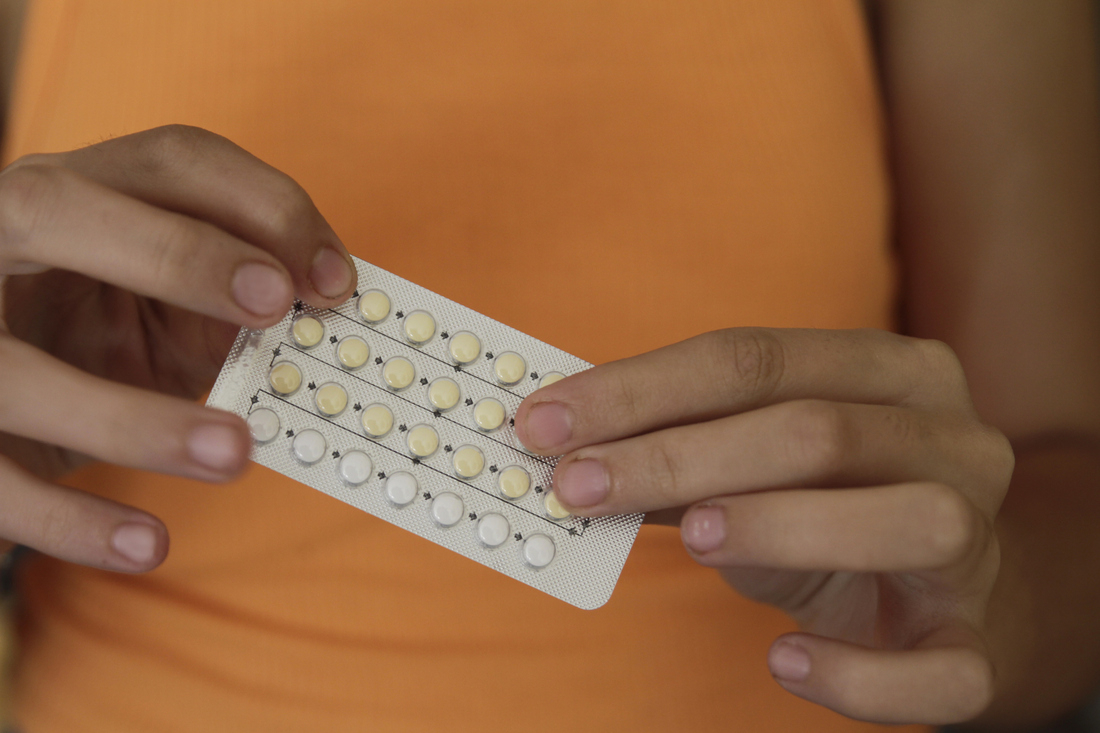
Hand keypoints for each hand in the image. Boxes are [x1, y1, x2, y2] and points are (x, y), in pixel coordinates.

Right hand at [0, 125, 355, 571]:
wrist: (7, 402)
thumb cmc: (107, 336)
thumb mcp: (174, 308)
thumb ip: (240, 307)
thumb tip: (335, 327)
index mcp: (79, 192)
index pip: (170, 161)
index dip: (260, 205)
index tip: (333, 280)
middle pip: (55, 208)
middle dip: (175, 253)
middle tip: (276, 303)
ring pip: (15, 368)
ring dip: (131, 416)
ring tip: (234, 453)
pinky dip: (69, 521)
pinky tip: (149, 546)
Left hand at [515, 328, 1013, 723]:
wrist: (941, 589)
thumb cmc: (829, 506)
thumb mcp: (755, 462)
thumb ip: (681, 450)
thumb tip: (567, 447)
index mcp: (893, 371)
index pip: (756, 357)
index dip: (640, 388)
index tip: (546, 421)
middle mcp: (953, 440)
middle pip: (817, 430)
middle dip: (679, 454)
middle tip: (577, 485)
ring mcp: (978, 540)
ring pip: (907, 520)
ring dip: (781, 524)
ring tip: (691, 537)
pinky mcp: (979, 639)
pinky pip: (942, 669)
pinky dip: (859, 673)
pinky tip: (784, 660)